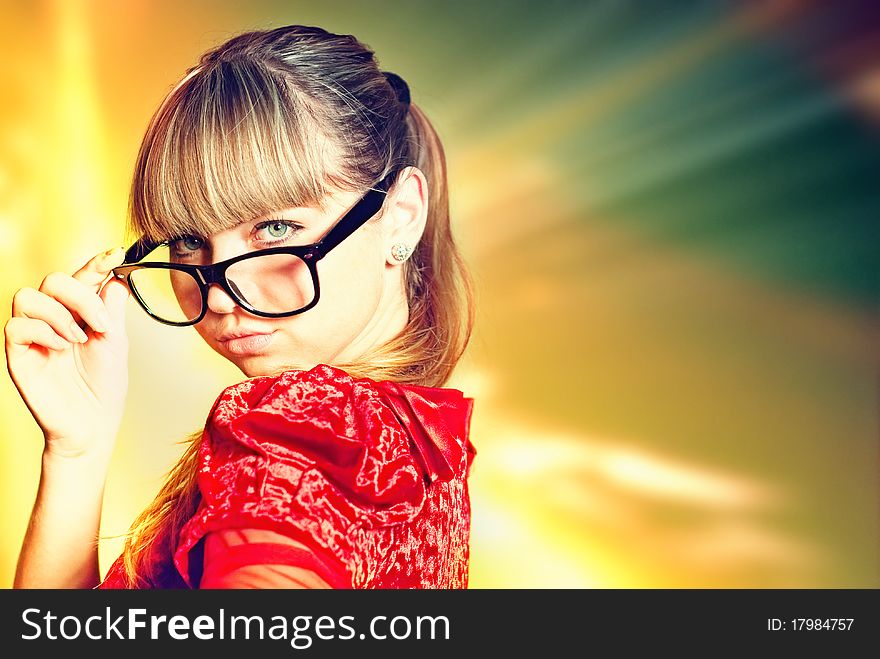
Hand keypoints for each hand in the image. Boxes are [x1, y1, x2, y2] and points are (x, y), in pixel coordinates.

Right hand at [5, 247, 130, 459]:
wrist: (93, 424)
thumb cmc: (104, 386)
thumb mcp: (116, 342)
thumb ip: (111, 309)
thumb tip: (116, 275)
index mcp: (79, 312)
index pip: (83, 276)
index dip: (97, 262)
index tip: (118, 253)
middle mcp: (53, 318)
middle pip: (52, 279)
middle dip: (79, 294)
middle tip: (100, 324)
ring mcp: (33, 335)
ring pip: (27, 296)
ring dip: (59, 313)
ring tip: (78, 339)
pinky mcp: (17, 353)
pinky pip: (15, 325)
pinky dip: (43, 332)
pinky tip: (61, 348)